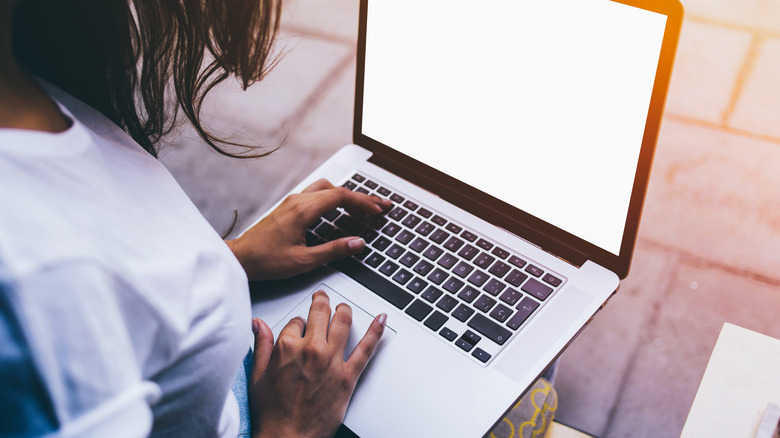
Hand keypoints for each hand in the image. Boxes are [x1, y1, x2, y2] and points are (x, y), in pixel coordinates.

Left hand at [227, 179, 391, 280]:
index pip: (341, 197)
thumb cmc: (266, 260)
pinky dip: (334, 198)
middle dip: (362, 197)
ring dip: (347, 195)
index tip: (379, 210)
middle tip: (380, 206)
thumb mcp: (304, 261)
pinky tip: (340, 208)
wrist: (241, 258)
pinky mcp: (289, 207)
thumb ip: (334, 250)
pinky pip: (317, 194)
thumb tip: (358, 243)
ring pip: (326, 189)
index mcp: (303, 210)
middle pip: (337, 190)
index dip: (364, 202)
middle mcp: (298, 201)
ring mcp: (292, 202)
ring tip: (364, 206)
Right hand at [250, 291, 386, 437]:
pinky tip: (381, 320)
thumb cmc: (272, 413)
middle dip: (321, 301)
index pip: (295, 321)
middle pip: (320, 313)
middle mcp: (310, 350)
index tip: (298, 328)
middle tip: (323, 297)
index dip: (297, 323)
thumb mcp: (257, 375)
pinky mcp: (348, 376)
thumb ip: (260, 345)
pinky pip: (366, 348)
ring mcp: (331, 361)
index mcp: (286, 347)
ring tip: (344, 307)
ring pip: (343, 322)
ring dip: (344, 310)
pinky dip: (376, 331)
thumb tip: (257, 324)